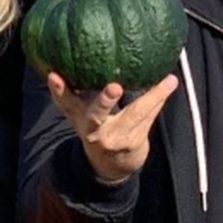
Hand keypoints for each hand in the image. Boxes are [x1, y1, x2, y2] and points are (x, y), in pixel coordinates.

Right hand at [47, 72, 178, 182]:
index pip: (65, 103)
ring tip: (168, 80)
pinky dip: (158, 99)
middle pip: (97, 115)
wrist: (112, 166)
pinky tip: (168, 83)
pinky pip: (148, 116)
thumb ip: (73, 91)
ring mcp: (115, 138)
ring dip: (153, 96)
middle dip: (104, 100)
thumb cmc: (96, 128)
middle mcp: (94, 130)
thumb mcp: (80, 113)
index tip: (54, 76)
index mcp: (79, 118)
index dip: (58, 89)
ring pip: (135, 113)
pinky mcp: (134, 142)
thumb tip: (74, 56)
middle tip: (114, 87)